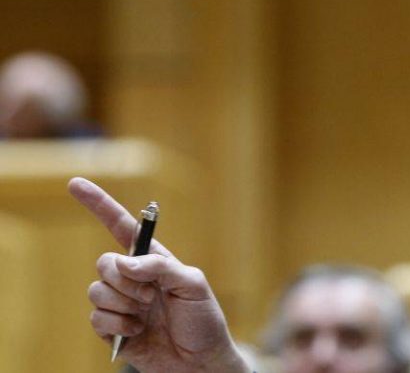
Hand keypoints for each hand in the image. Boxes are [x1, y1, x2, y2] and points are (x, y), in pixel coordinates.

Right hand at [69, 177, 249, 372]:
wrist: (201, 363)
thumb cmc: (204, 321)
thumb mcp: (194, 286)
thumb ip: (161, 267)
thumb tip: (123, 261)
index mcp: (154, 260)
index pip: (123, 227)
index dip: (100, 205)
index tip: (76, 184)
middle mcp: (134, 278)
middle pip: (103, 262)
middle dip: (126, 281)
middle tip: (152, 297)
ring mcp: (121, 303)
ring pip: (97, 291)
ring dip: (124, 304)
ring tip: (147, 316)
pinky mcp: (112, 329)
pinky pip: (96, 318)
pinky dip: (118, 325)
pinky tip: (138, 332)